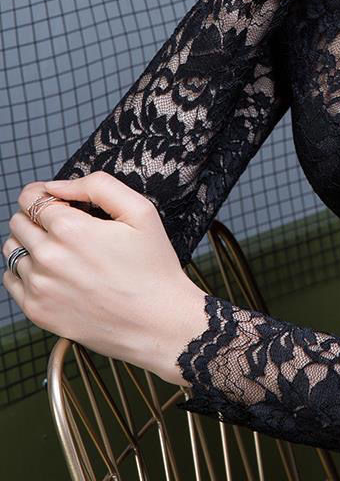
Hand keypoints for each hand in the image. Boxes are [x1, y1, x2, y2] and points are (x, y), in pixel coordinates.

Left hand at [2, 172, 206, 379]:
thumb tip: (57, 186)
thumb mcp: (141, 213)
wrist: (157, 322)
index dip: (42, 192)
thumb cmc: (153, 267)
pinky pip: (11, 280)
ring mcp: (38, 286)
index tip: (55, 197)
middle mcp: (47, 257)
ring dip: (30, 242)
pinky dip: (25, 270)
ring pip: (12, 249)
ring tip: (62, 249)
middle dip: (37, 216)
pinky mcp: (36, 311)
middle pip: (18, 221)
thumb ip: (99, 186)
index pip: (31, 198)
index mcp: (71, 229)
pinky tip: (54, 272)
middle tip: (65, 224)